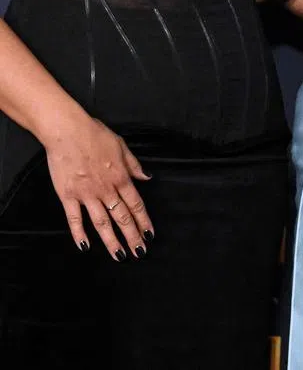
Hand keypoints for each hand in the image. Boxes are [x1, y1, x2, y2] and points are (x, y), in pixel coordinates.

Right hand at [42, 115, 152, 259]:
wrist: (68, 132)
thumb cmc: (95, 135)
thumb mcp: (122, 146)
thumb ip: (134, 165)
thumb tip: (146, 178)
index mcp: (121, 176)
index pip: (136, 204)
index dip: (144, 221)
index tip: (149, 235)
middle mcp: (106, 189)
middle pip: (122, 217)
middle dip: (132, 236)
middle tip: (139, 252)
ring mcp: (86, 194)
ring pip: (101, 223)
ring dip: (111, 241)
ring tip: (119, 256)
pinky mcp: (68, 196)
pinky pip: (74, 219)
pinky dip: (80, 234)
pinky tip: (85, 247)